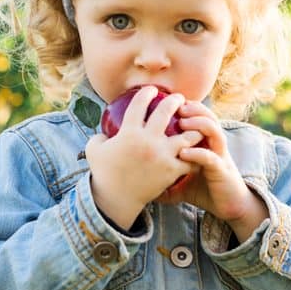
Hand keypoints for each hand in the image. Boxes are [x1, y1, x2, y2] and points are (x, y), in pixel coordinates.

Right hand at [86, 86, 202, 229]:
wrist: (116, 199)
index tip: (152, 90)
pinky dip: (195, 154)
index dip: (146, 93)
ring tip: (195, 124)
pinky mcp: (172, 170)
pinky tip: (197, 151)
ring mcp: (162, 155)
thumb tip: (106, 129)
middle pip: (166, 112)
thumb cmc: (103, 173)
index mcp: (129, 132)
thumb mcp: (93, 149)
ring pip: (187, 135)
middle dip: (175, 101)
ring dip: (193, 127)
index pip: (140, 104)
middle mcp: (148, 140)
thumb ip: (100, 135)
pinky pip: (191, 159)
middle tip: (178, 99)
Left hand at [156, 100, 268, 241]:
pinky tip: (183, 153)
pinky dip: (197, 153)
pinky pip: (210, 158)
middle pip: (208, 117)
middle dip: (193, 108)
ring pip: (214, 131)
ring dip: (199, 124)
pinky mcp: (222, 170)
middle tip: (176, 105)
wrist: (228, 206)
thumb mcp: (179, 180)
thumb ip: (162, 174)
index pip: (198, 117)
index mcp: (204, 143)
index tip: (166, 100)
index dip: (186, 106)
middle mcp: (213, 145)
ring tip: (182, 122)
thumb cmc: (203, 190)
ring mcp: (219, 156)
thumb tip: (136, 178)